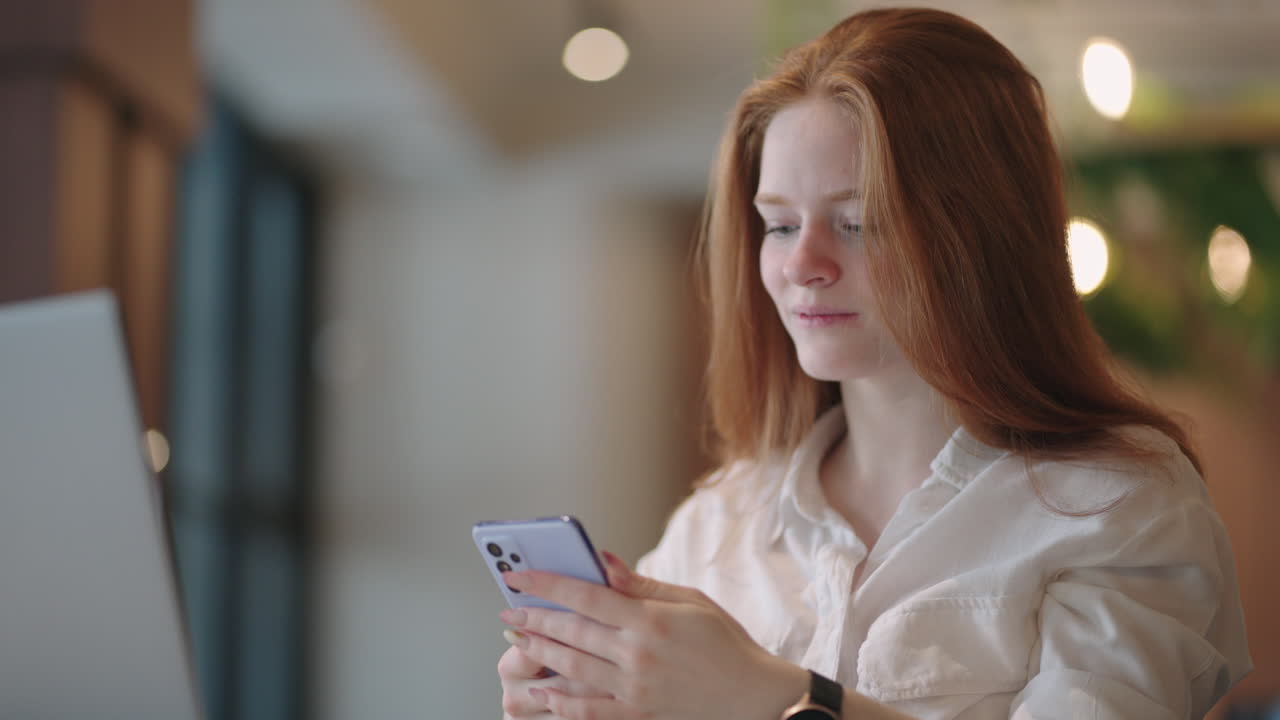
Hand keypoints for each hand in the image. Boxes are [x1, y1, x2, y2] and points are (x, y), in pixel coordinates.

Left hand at [499, 551, 805, 719]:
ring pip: (573, 670)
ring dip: (541, 654)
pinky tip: (543, 693)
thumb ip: (641, 584)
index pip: (586, 595)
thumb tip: (602, 561)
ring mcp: (635, 690)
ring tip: (520, 642)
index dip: (546, 584)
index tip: (517, 577)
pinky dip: (562, 703)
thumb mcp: (691, 601)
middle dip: (534, 619)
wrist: (755, 697)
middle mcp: (638, 655)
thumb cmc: (726, 643)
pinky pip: (590, 711)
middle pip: (572, 632)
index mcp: (651, 620)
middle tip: (509, 612)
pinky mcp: (638, 714)